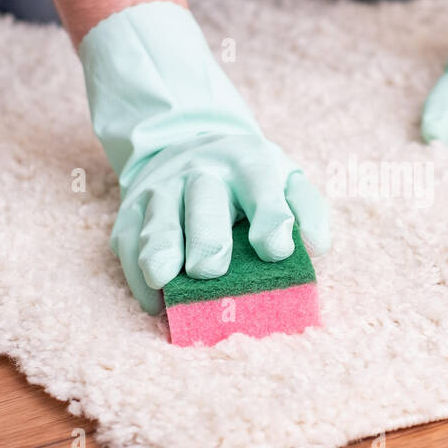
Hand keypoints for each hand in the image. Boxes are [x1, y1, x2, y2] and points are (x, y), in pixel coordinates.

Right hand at [80, 2, 329, 313]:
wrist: (188, 147)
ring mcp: (162, 190)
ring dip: (160, 248)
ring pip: (159, 219)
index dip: (270, 219)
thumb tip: (318, 246)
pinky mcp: (131, 212)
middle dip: (207, 236)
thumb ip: (306, 208)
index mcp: (247, 163)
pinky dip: (137, 272)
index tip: (277, 251)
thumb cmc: (248, 179)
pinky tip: (153, 300)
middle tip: (211, 269)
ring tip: (164, 278)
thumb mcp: (284, 179)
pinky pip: (129, 241)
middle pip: (203, 201)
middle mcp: (201, 172)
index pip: (260, 187)